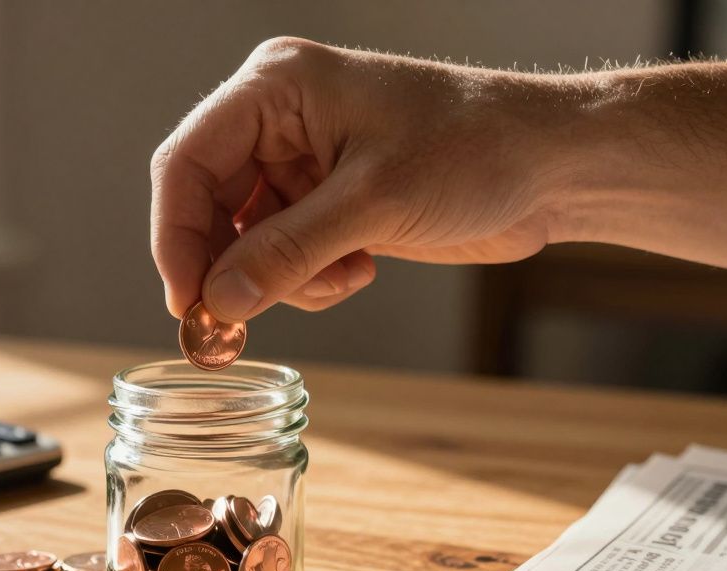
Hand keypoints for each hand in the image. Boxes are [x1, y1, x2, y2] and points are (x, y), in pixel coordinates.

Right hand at [149, 37, 568, 321]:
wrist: (550, 166)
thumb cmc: (476, 148)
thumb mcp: (375, 202)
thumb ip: (287, 252)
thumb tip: (215, 301)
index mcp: (277, 88)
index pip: (188, 162)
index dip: (176, 236)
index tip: (185, 300)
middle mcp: (278, 122)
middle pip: (208, 206)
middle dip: (227, 268)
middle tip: (229, 326)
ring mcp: (301, 164)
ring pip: (244, 242)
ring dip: (281, 278)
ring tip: (342, 276)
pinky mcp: (326, 202)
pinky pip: (282, 257)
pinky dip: (310, 279)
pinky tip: (361, 268)